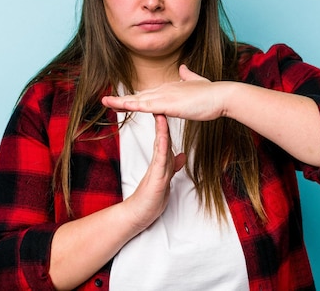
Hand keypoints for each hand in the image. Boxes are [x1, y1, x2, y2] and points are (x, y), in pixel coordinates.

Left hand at [101, 65, 229, 120]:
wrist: (222, 95)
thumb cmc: (212, 93)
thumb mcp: (196, 82)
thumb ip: (188, 75)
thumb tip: (183, 68)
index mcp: (169, 88)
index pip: (146, 94)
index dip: (133, 98)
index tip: (121, 101)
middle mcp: (164, 90)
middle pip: (138, 95)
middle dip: (121, 99)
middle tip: (105, 101)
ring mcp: (166, 96)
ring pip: (139, 99)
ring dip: (121, 102)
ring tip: (106, 102)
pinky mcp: (170, 104)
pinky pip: (148, 106)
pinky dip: (134, 105)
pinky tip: (124, 106)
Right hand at [122, 114, 186, 231]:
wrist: (138, 215)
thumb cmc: (150, 198)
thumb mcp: (166, 179)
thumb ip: (173, 166)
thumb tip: (181, 155)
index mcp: (161, 162)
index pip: (166, 139)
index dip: (169, 124)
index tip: (171, 110)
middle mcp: (158, 162)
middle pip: (162, 138)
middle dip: (163, 121)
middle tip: (163, 104)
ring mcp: (156, 169)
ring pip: (160, 146)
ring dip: (161, 130)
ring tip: (161, 114)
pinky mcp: (155, 178)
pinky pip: (160, 160)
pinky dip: (162, 147)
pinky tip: (163, 137)